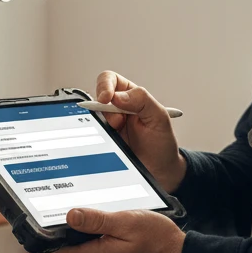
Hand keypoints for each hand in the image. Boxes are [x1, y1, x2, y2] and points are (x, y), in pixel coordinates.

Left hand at [43, 208, 185, 252]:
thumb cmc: (158, 242)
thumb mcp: (127, 223)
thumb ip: (97, 220)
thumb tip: (69, 215)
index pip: (52, 251)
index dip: (39, 234)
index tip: (33, 216)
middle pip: (65, 243)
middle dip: (67, 223)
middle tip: (74, 199)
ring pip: (80, 242)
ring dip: (86, 226)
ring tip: (99, 208)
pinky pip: (93, 245)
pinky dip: (97, 232)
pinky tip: (110, 219)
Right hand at [95, 71, 185, 191]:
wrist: (159, 172)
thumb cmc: (162, 144)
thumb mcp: (159, 117)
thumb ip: (142, 100)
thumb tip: (118, 96)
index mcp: (131, 96)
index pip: (110, 80)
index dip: (105, 85)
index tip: (107, 98)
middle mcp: (116, 109)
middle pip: (96, 98)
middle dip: (103, 109)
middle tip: (116, 124)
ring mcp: (107, 126)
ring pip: (91, 117)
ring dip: (101, 125)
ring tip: (117, 136)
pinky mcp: (102, 141)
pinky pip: (89, 134)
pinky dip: (95, 137)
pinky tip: (108, 143)